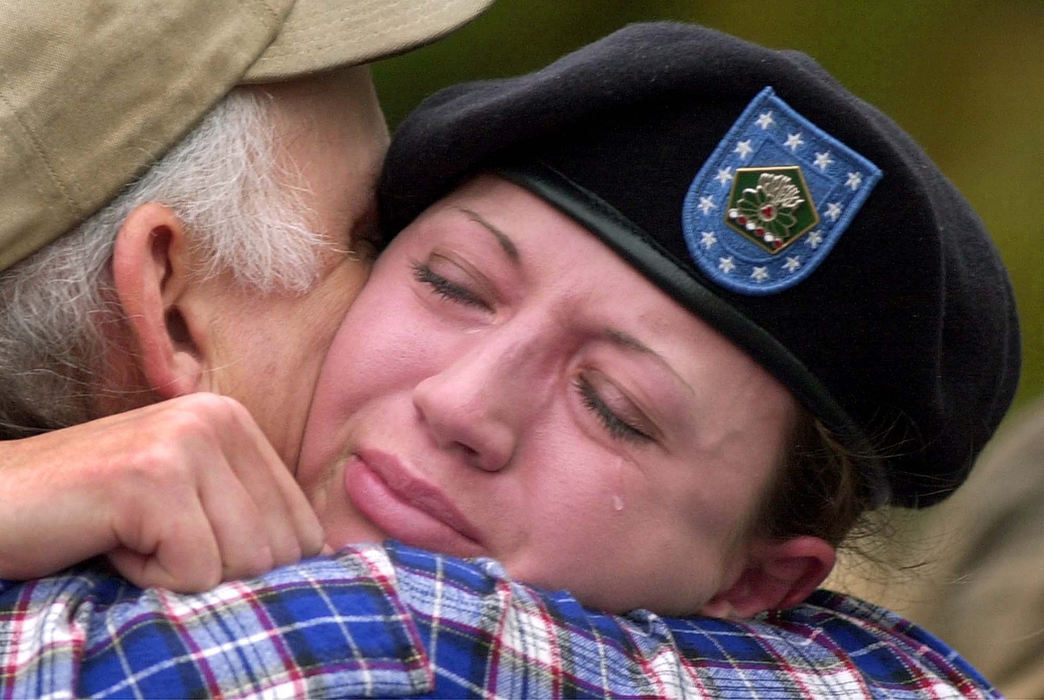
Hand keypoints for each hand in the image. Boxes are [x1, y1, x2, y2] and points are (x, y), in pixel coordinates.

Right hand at [0, 393, 322, 590]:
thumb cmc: (90, 511)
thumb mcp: (186, 496)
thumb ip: (247, 511)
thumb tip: (321, 554)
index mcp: (236, 420)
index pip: (303, 526)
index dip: (254, 563)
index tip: (189, 542)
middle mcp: (219, 419)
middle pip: (278, 548)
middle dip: (217, 570)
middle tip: (154, 540)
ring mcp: (186, 443)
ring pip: (242, 563)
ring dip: (180, 574)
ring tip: (131, 536)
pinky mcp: (153, 478)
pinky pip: (195, 572)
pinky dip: (150, 579)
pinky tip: (113, 542)